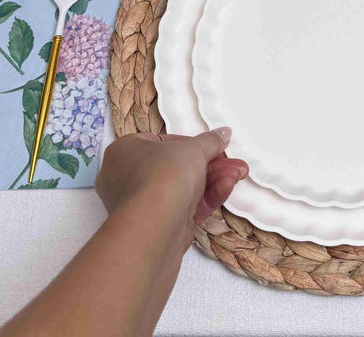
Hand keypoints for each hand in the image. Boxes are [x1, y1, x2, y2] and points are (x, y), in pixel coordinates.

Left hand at [95, 129, 247, 249]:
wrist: (154, 229)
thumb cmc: (163, 176)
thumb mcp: (193, 149)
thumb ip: (210, 141)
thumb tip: (222, 134)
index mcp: (125, 152)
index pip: (161, 142)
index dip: (190, 144)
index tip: (211, 146)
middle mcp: (128, 178)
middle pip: (177, 167)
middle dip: (211, 164)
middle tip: (232, 162)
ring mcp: (144, 206)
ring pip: (184, 188)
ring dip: (214, 179)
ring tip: (238, 173)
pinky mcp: (160, 227)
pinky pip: (185, 207)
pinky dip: (207, 197)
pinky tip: (227, 187)